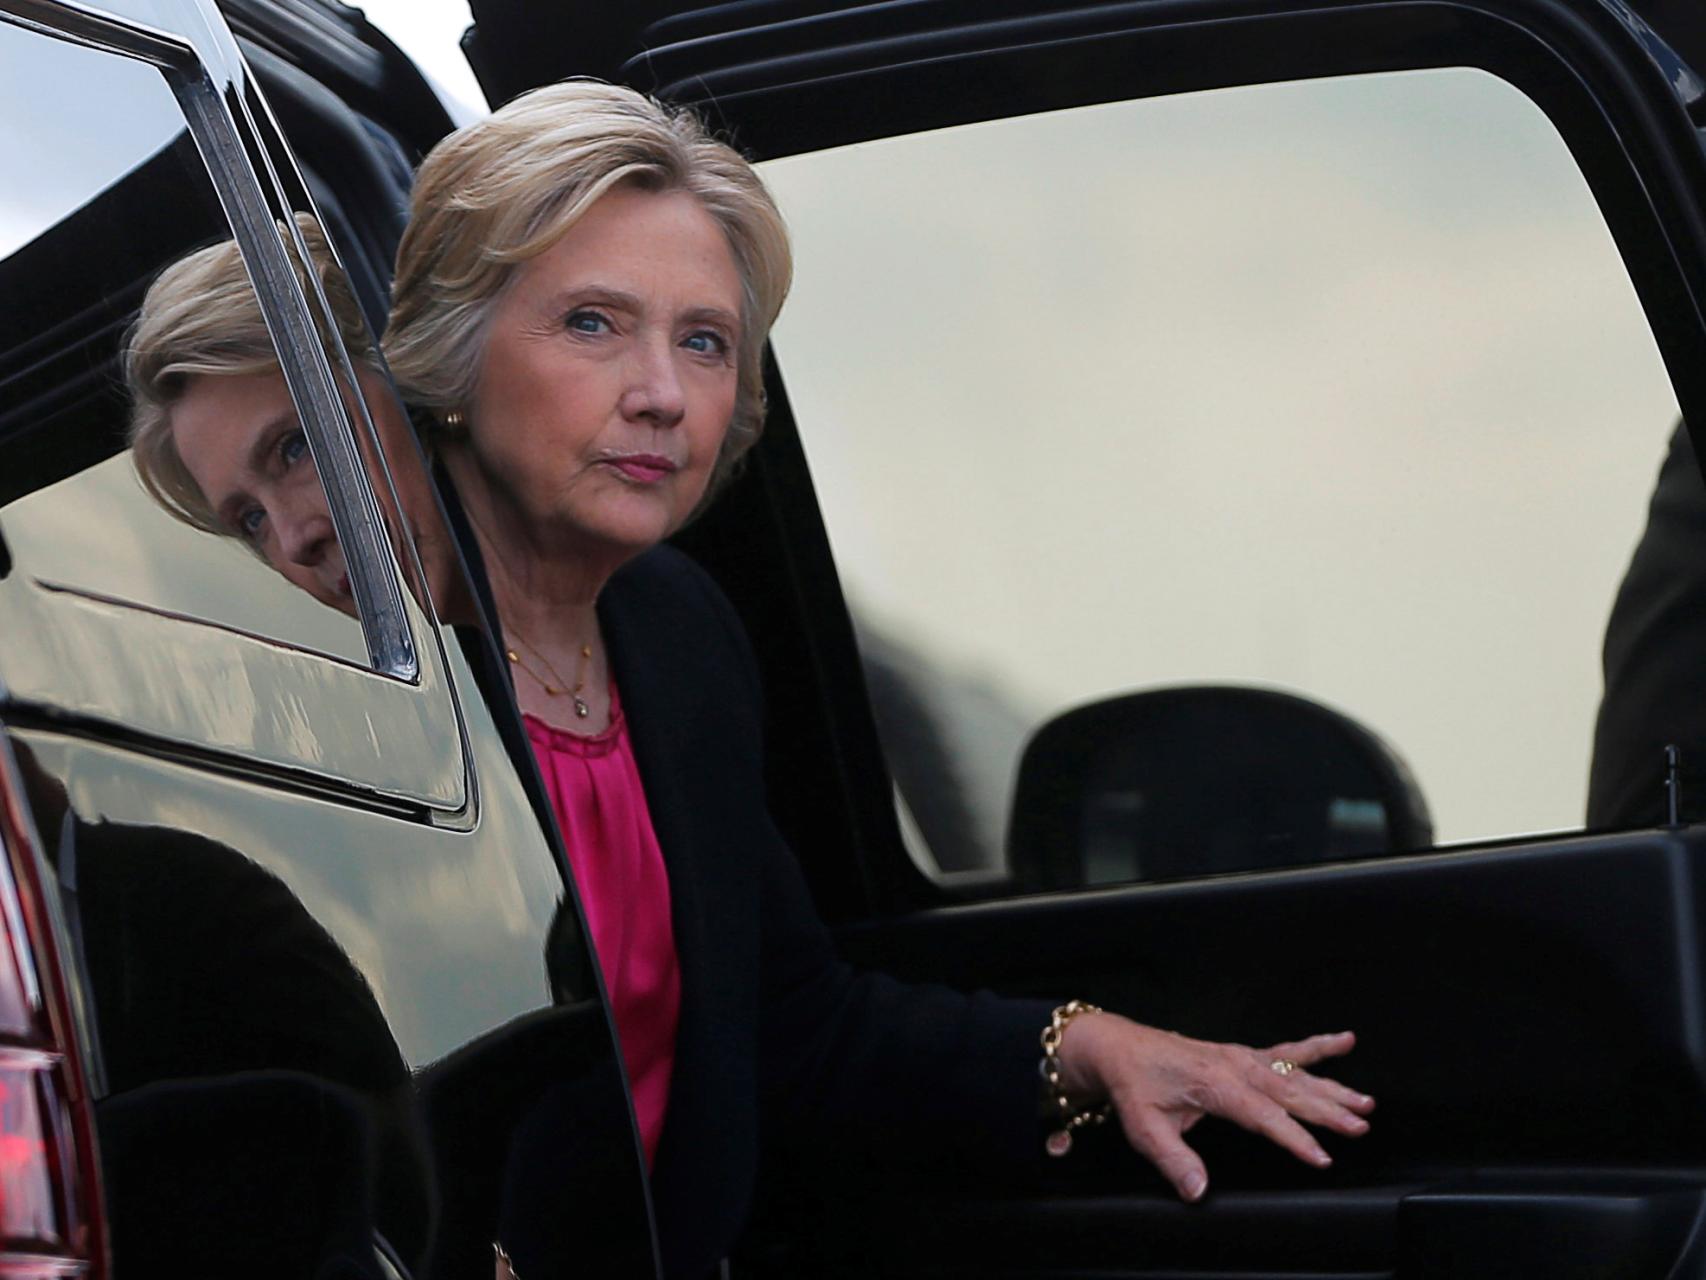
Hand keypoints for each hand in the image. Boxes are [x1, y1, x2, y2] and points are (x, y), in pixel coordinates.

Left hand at [1053, 1014, 1373, 1201]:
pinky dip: (1316, 1047)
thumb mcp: (1144, 1127)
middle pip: (1289, 1091)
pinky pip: (1285, 1050)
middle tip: (1360, 1127)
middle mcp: (1234, 1066)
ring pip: (1295, 1073)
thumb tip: (1197, 1190)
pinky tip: (1344, 1040)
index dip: (1293, 1138)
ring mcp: (1241, 1056)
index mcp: (1215, 1084)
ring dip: (1331, 1087)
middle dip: (1327, 1111)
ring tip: (1366, 1101)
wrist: (1119, 1048)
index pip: (1263, 1115)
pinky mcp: (1241, 1054)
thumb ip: (1173, 1159)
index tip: (1321, 1157)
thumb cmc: (1133, 1085)